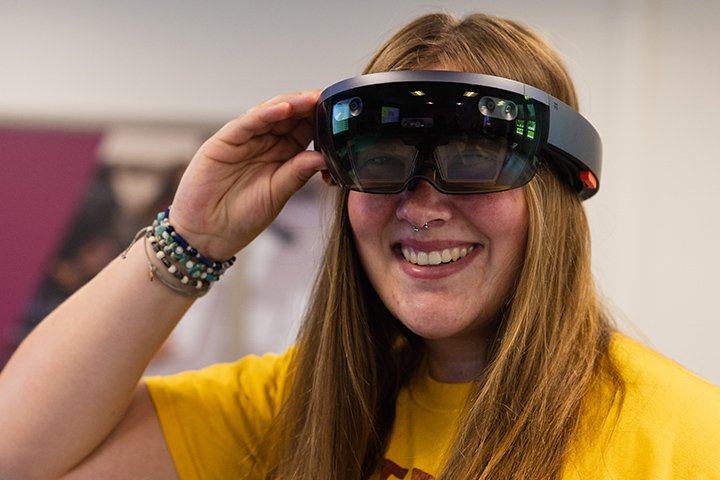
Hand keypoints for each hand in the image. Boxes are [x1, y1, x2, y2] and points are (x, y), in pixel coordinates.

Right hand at [168, 90, 324, 259]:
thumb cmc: (242, 217)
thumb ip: (297, 174)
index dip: (320, 120)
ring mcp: (244, 140)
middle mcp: (264, 143)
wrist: (208, 233)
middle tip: (330, 98)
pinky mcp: (224, 141)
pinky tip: (283, 108)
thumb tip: (323, 157)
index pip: (303, 130)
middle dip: (309, 106)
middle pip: (289, 117)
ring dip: (291, 104)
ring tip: (311, 99)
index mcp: (281, 156)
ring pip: (270, 113)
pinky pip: (247, 122)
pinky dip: (265, 113)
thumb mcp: (277, 195)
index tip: (339, 114)